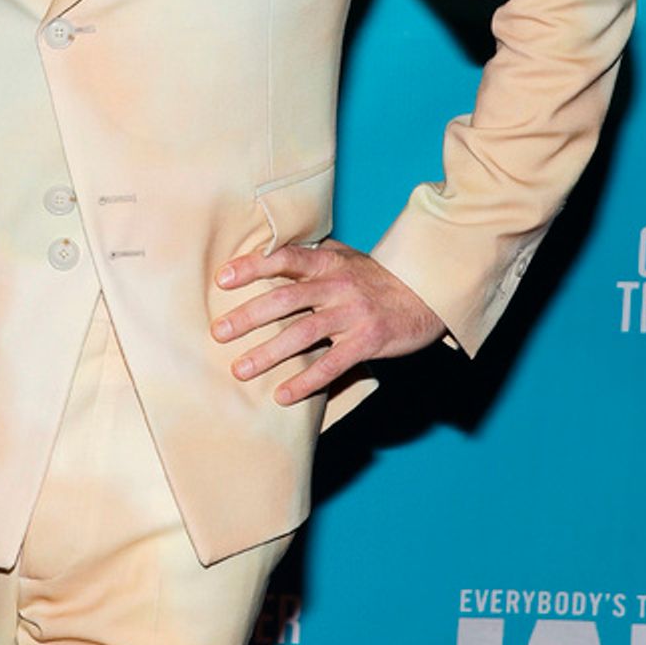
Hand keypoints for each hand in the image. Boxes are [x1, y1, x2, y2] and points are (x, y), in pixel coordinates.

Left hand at [212, 241, 445, 404]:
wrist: (427, 294)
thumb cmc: (378, 277)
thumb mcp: (347, 257)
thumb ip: (313, 255)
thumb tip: (272, 250)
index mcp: (329, 262)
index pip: (284, 259)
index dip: (252, 266)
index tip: (222, 278)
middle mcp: (338, 285)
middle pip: (285, 299)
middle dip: (248, 316)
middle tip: (218, 332)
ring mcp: (353, 314)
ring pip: (303, 334)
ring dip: (268, 353)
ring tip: (240, 369)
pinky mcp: (368, 342)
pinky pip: (331, 364)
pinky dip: (305, 381)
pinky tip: (282, 394)